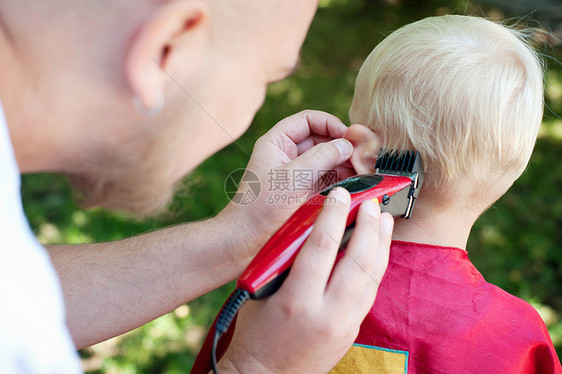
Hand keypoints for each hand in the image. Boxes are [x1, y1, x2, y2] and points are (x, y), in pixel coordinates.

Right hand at [218, 188, 393, 373]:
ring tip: (384, 218)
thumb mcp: (262, 291)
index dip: (334, 215)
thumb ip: (285, 260)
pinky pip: (371, 291)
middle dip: (368, 224)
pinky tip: (379, 249)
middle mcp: (327, 313)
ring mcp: (344, 324)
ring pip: (372, 276)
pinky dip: (377, 265)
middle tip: (371, 201)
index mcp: (296, 299)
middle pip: (358, 259)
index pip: (322, 246)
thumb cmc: (255, 333)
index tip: (341, 195)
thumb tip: (308, 227)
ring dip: (381, 243)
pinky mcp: (352, 330)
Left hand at [219, 110, 356, 256]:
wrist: (248, 240)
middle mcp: (289, 154)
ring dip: (347, 163)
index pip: (308, 120)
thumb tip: (347, 144)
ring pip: (329, 159)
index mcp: (277, 142)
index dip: (330, 124)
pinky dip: (345, 179)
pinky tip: (359, 182)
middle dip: (343, 145)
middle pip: (323, 139)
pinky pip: (330, 178)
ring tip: (365, 169)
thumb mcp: (292, 177)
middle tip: (364, 155)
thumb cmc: (261, 206)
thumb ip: (320, 157)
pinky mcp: (308, 192)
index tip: (350, 136)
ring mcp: (300, 173)